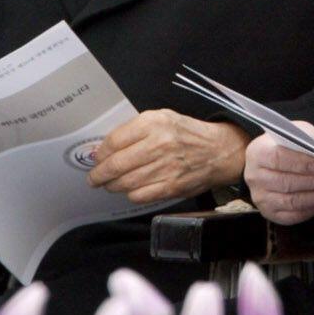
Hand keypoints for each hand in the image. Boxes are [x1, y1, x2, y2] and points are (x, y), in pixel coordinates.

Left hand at [87, 111, 248, 204]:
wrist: (219, 151)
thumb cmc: (188, 134)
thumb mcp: (162, 118)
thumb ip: (134, 131)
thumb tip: (104, 149)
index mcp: (154, 123)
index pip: (114, 141)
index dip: (100, 153)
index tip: (96, 158)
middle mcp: (159, 144)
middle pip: (116, 165)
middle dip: (99, 174)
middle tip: (94, 178)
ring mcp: (165, 167)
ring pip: (124, 183)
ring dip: (112, 185)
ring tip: (110, 184)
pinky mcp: (171, 186)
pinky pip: (139, 195)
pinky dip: (130, 194)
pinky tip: (131, 189)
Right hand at [244, 122, 313, 224]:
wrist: (273, 162)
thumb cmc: (288, 146)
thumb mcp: (297, 134)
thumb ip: (308, 143)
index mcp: (257, 153)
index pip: (277, 158)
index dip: (300, 163)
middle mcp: (255, 177)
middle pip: (286, 183)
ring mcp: (261, 198)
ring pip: (292, 201)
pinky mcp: (270, 213)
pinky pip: (294, 215)